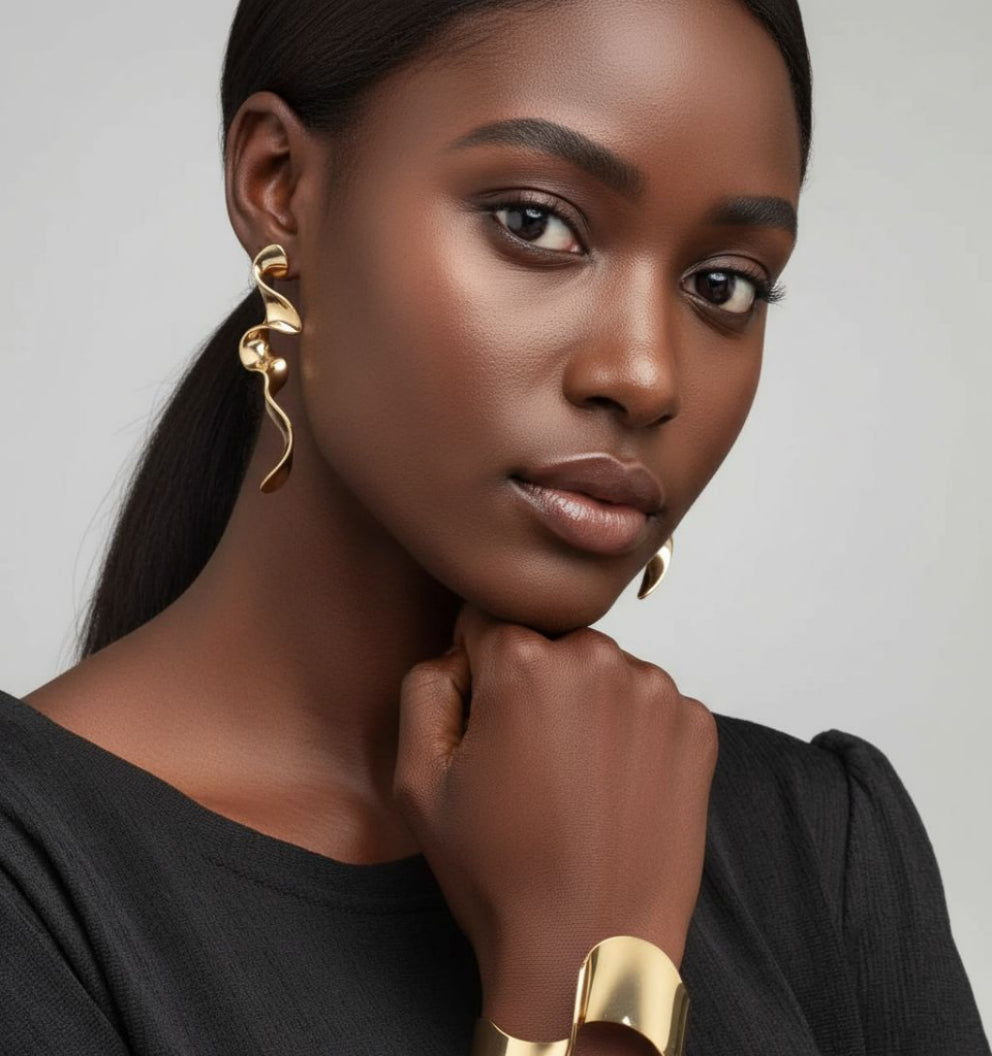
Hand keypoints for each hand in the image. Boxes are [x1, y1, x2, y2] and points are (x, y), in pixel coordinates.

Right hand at [393, 601, 716, 1039]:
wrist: (590, 952)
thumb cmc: (501, 874)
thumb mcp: (417, 780)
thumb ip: (426, 685)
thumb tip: (462, 651)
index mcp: (524, 662)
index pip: (487, 621)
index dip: (477, 673)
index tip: (486, 724)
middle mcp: (598, 658)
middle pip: (550, 644)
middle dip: (534, 685)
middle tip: (529, 765)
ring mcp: (657, 691)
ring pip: (601, 672)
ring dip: (586, 707)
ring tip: (575, 784)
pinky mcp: (697, 725)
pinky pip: (649, 704)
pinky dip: (631, 734)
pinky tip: (614, 790)